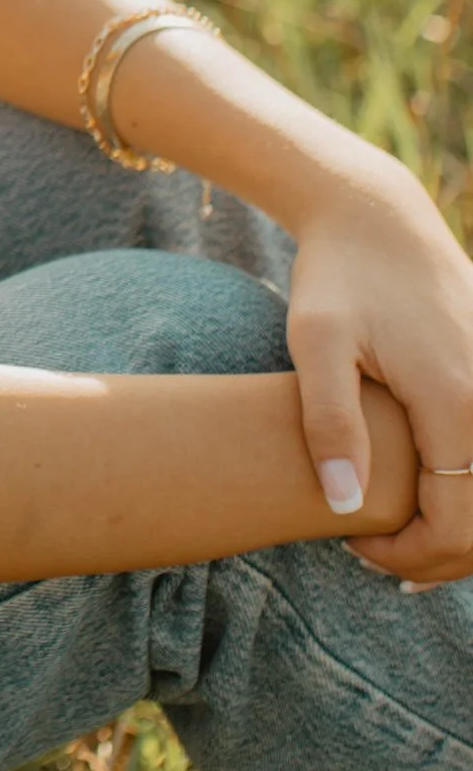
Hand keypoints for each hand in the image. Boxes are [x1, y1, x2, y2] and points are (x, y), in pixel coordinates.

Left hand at [284, 159, 472, 583]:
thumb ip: (329, 423)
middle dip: (438, 555)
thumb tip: (345, 505)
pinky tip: (428, 496)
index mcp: (456, 402)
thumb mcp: (313, 343)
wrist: (376, 214)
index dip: (409, 556)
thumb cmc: (336, 275)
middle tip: (378, 556)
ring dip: (459, 526)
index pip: (455, 524)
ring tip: (402, 536)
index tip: (355, 544)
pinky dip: (470, 490)